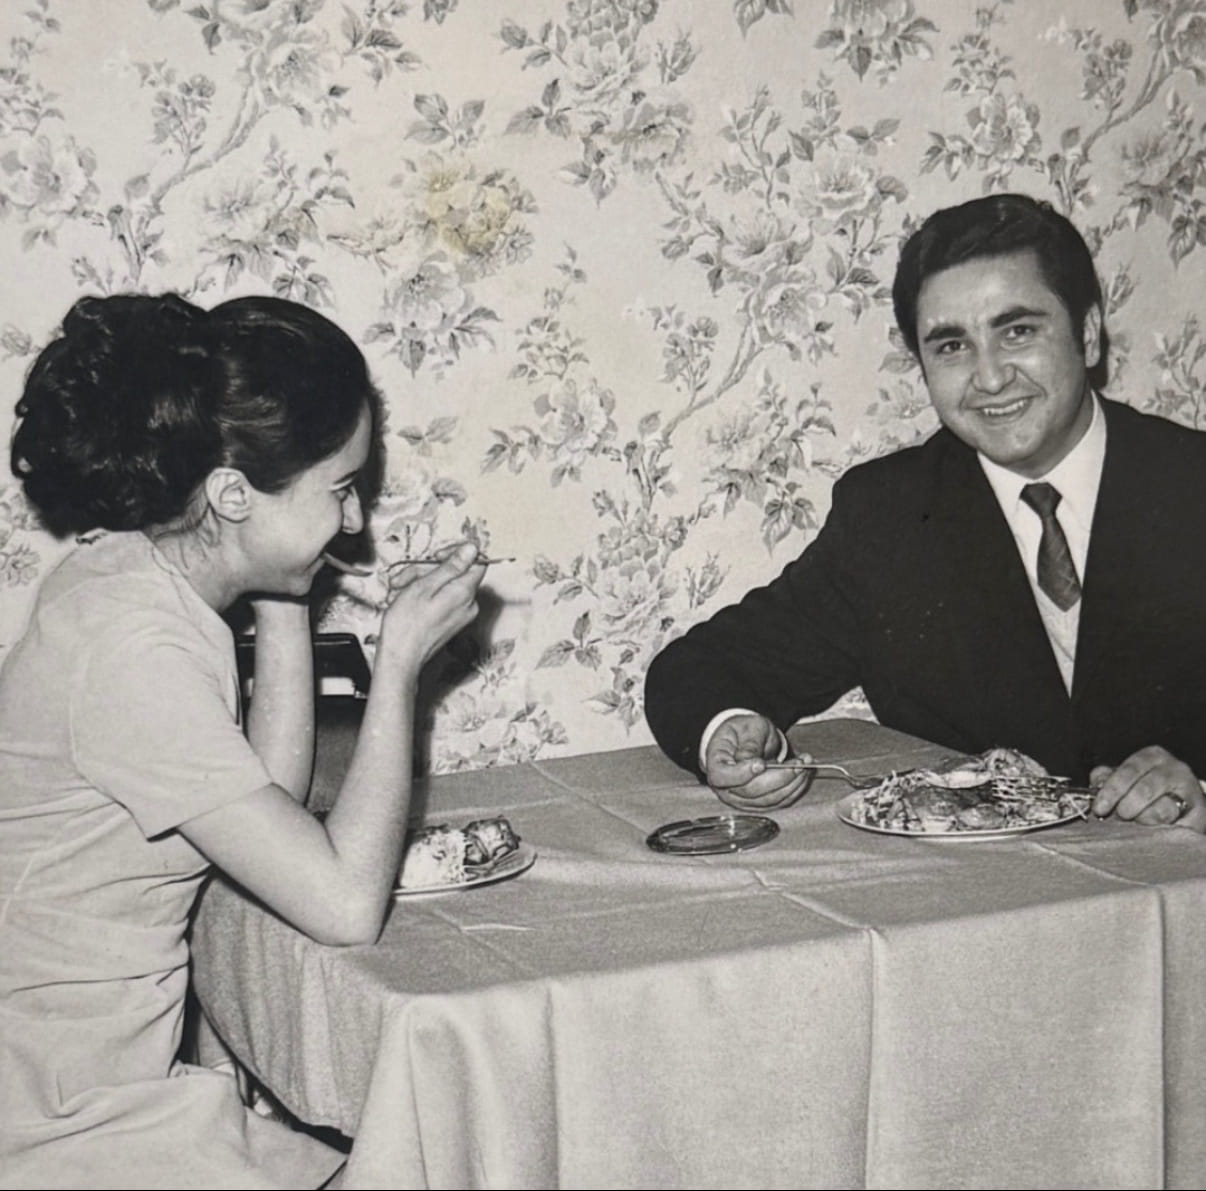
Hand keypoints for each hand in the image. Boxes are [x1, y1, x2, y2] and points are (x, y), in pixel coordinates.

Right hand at [377, 542, 485, 674]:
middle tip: (407, 577)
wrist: (400, 657)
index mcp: (465, 592)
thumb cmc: (407, 625)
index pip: (477, 561)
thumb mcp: (425, 586)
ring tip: (401, 590)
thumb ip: (451, 566)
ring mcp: (462, 615)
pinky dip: (425, 595)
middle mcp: (469, 604)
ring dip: (422, 582)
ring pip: (446, 584)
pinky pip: (443, 598)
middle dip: (429, 570)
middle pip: (457, 572)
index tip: (437, 556)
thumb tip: (472, 549)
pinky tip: (408, 600)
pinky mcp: (452, 622)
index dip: (457, 553)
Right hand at [704, 713, 813, 810]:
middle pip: (750, 791)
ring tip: (804, 766)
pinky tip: (801, 776)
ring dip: (790, 785)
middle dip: (779, 778)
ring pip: (767, 800)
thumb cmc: (743, 731)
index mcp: (716, 763)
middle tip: (798, 764)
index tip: (761, 763)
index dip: (741, 774)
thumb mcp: (748, 728)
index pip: (722, 776)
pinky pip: (777, 802)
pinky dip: (793, 790)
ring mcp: (740, 798)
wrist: (746, 739)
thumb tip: (750, 760)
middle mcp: (724, 786)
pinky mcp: (757, 803)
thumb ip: (750, 743)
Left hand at [1089, 746, 1205, 831]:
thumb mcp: (1127, 780)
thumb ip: (1108, 778)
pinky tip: (1154, 827)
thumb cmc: (1149, 793)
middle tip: (1120, 816)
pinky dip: (1160, 826)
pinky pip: (1176, 823)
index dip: (1111, 789)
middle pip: (1144, 788)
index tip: (1099, 808)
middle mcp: (1173, 768)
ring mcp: (1188, 789)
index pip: (1128, 770)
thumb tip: (1097, 782)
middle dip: (1126, 806)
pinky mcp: (1199, 812)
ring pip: (1161, 807)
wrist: (1184, 809)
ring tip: (1138, 821)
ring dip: (1144, 818)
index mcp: (1151, 756)